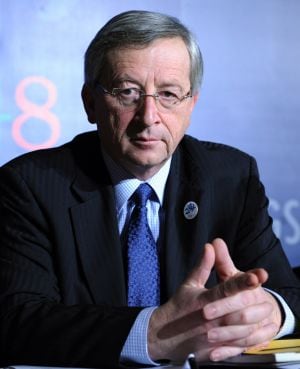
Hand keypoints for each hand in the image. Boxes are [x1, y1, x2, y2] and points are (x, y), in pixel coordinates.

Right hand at [147, 239, 282, 362]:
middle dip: (255, 305)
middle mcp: (210, 319)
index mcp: (204, 300)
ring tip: (268, 314)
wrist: (164, 336)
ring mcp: (214, 336)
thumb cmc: (179, 306)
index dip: (242, 283)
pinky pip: (238, 346)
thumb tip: (210, 246)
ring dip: (257, 323)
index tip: (257, 276)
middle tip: (267, 300)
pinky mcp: (216, 349)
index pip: (226, 290)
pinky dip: (251, 339)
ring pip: (241, 331)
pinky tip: (260, 332)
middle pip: (238, 312)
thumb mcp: (189, 284)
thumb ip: (203, 266)